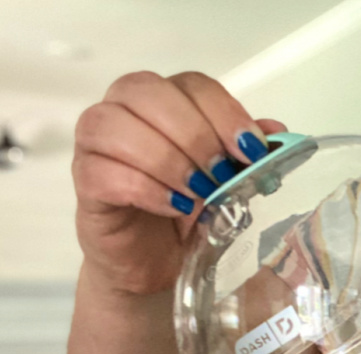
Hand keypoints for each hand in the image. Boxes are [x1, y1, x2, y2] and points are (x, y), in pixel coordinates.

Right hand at [72, 70, 286, 294]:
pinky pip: (101, 171)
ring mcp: (96, 146)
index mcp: (165, 102)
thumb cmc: (189, 212)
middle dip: (194, 133)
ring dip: (165, 158)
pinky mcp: (84, 184)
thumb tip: (276, 133)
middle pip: (147, 92)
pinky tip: (173, 207)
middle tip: (221, 173)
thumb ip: (247, 152)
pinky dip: (143, 187)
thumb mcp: (228, 180)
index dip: (223, 112)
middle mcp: (124, 112)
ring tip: (198, 192)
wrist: (158, 262)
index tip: (250, 149)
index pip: (191, 84)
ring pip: (113, 125)